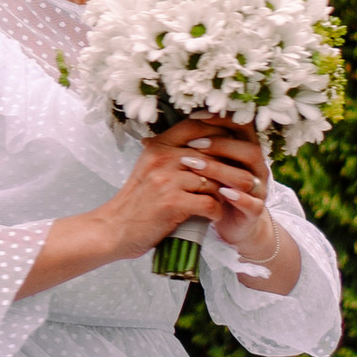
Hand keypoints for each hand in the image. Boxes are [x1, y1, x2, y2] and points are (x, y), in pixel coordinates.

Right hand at [109, 119, 264, 258]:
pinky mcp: (172, 204)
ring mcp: (167, 180)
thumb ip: (171, 155)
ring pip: (213, 180)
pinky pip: (209, 203)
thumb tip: (203, 144)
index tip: (234, 137)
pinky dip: (216, 212)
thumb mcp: (148, 169)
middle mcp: (162, 159)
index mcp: (157, 147)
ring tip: (227, 200)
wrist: (115, 230)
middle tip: (242, 177)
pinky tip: (214, 216)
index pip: (194, 126)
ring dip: (224, 192)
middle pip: (211, 153)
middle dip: (229, 167)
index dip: (218, 129)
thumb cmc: (136, 202)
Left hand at [199, 124, 281, 259]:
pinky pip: (252, 204)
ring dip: (221, 170)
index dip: (222, 120)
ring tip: (195, 167)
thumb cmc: (215, 188)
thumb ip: (194, 148)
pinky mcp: (255, 211)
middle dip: (220, 145)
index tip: (195, 116)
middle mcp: (257, 168)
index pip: (243, 128)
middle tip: (193, 144)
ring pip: (246, 177)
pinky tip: (220, 193)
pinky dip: (238, 198)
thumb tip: (155, 134)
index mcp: (247, 151)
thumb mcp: (207, 165)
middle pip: (249, 150)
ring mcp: (258, 190)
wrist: (232, 223)